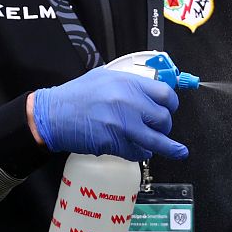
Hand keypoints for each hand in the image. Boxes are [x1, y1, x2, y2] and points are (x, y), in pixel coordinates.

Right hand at [30, 67, 188, 161]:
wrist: (52, 114)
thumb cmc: (76, 96)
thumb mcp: (105, 78)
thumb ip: (129, 83)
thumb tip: (150, 91)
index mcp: (127, 83)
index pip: (165, 94)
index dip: (172, 104)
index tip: (171, 109)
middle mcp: (128, 102)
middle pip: (163, 119)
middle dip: (165, 126)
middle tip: (161, 128)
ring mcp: (122, 124)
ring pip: (156, 140)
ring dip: (168, 147)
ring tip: (179, 152)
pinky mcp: (114, 143)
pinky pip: (137, 152)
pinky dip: (140, 153)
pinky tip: (139, 150)